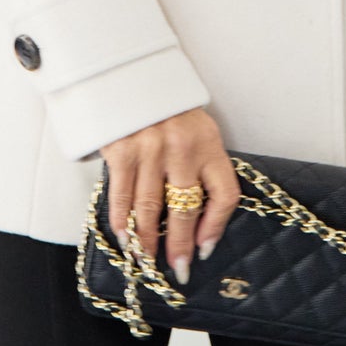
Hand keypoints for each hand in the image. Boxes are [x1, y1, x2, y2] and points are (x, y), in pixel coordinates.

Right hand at [99, 108, 239, 284]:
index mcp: (208, 143)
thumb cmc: (168, 110)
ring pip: (151, 209)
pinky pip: (122, 196)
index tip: (205, 248)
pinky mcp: (122, 150)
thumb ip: (202, 166)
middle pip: (186, 209)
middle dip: (180, 246)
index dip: (216, 227)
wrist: (130, 75)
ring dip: (149, 241)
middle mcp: (182, 147)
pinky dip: (123, 221)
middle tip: (178, 270)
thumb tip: (200, 220)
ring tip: (148, 261)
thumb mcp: (197, 130)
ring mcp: (150, 149)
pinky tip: (126, 238)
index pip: (224, 194)